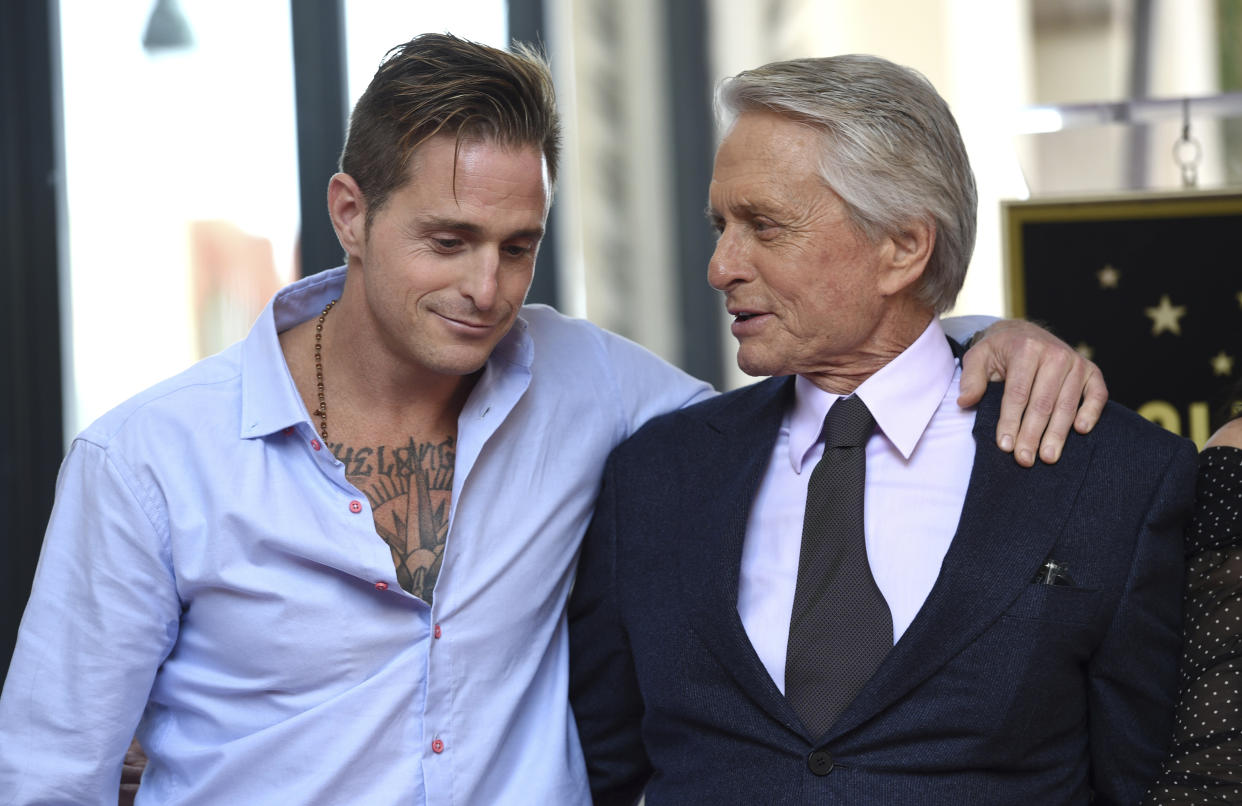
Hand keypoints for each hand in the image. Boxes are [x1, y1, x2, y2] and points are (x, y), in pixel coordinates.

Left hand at [957, 319, 1106, 466]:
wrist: (1024, 333)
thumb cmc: (999, 351)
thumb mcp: (978, 357)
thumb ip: (971, 378)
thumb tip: (964, 402)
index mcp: (1026, 349)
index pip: (1018, 392)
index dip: (1011, 421)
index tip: (1005, 446)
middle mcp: (1055, 354)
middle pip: (1043, 402)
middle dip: (1032, 434)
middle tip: (1024, 460)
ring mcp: (1076, 363)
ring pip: (1067, 404)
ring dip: (1058, 433)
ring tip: (1048, 457)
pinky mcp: (1091, 372)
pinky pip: (1097, 394)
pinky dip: (1091, 412)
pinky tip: (1081, 431)